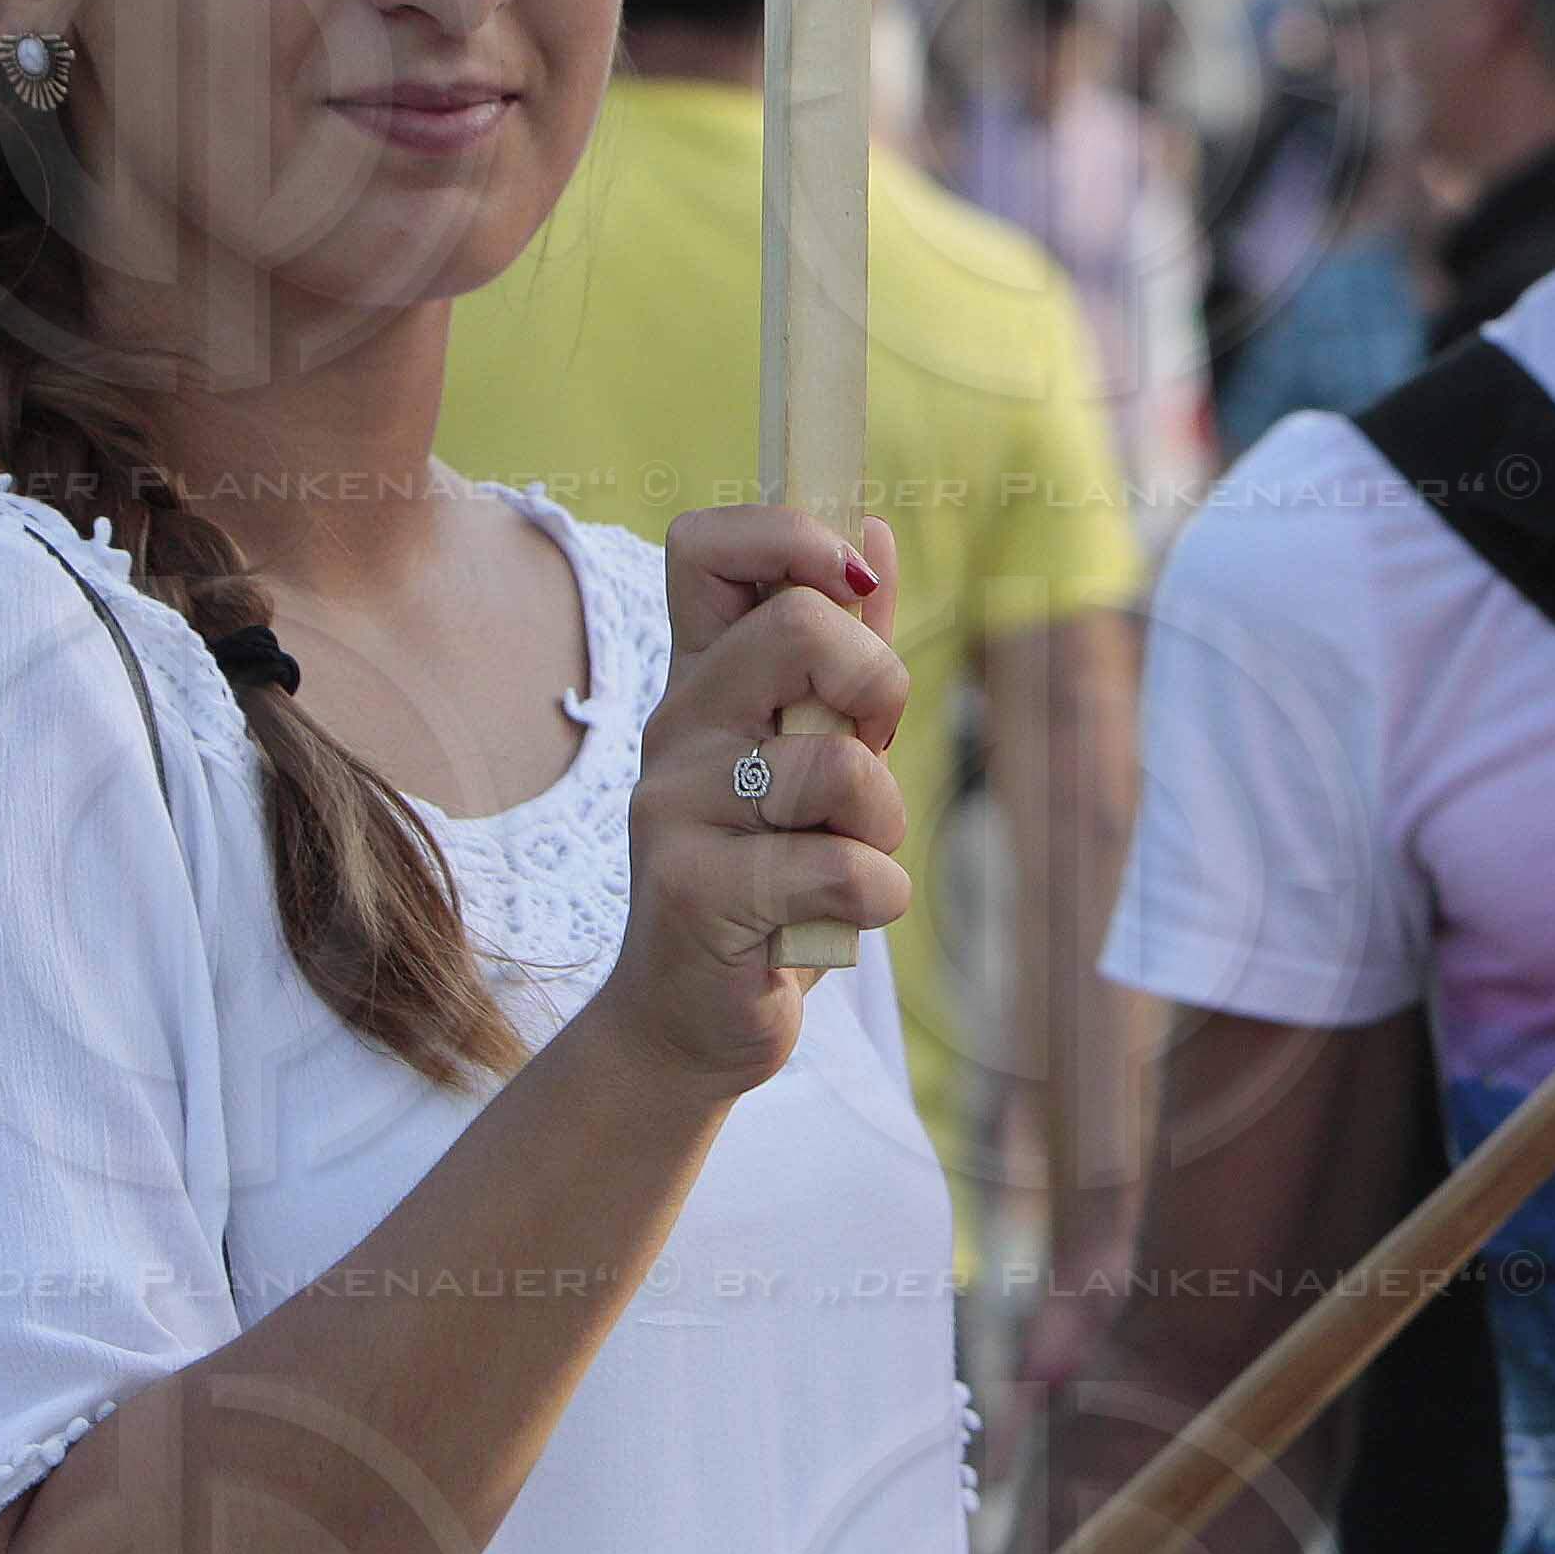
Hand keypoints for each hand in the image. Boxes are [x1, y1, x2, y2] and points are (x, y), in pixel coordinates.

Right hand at [607, 509, 908, 1096]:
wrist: (691, 1020)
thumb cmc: (767, 874)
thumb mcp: (811, 753)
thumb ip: (845, 649)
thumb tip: (875, 532)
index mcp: (704, 677)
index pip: (706, 546)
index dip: (789, 536)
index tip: (850, 586)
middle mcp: (676, 725)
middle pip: (800, 629)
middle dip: (879, 691)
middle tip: (868, 759)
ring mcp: (672, 806)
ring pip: (838, 765)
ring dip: (882, 825)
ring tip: (846, 863)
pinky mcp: (692, 891)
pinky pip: (840, 866)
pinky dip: (874, 898)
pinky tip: (837, 919)